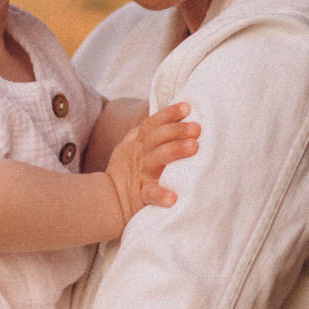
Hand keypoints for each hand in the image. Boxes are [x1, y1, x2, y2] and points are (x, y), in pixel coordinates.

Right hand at [103, 102, 198, 228]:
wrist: (111, 201)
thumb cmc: (127, 171)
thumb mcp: (130, 147)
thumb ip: (145, 133)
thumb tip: (166, 117)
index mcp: (139, 144)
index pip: (152, 124)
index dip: (168, 114)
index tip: (186, 107)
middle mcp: (141, 157)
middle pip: (156, 138)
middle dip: (176, 130)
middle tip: (197, 127)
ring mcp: (141, 175)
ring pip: (156, 159)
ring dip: (174, 150)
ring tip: (194, 146)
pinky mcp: (142, 196)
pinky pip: (150, 194)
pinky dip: (161, 195)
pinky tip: (173, 197)